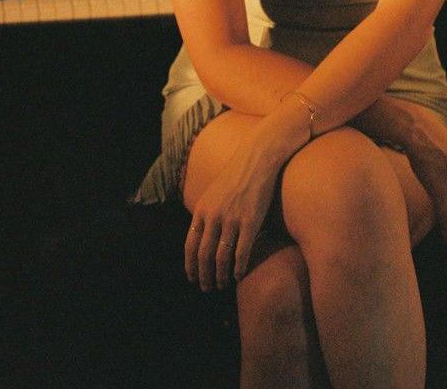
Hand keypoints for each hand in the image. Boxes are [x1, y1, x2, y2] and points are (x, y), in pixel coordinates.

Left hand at [184, 135, 283, 291]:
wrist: (257, 158)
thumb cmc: (237, 175)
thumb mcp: (213, 192)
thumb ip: (207, 213)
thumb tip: (203, 235)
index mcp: (201, 209)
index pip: (190, 245)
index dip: (190, 265)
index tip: (192, 278)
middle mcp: (213, 216)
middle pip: (203, 255)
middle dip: (203, 276)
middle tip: (206, 288)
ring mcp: (232, 220)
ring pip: (221, 258)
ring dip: (220, 275)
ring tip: (222, 285)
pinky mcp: (251, 221)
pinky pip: (242, 252)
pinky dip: (239, 268)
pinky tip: (239, 276)